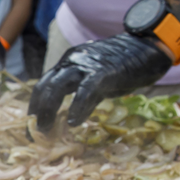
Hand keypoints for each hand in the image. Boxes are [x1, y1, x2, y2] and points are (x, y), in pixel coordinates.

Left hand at [28, 33, 171, 131]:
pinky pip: (84, 91)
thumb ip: (84, 96)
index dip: (36, 104)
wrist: (147, 47)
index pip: (44, 83)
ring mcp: (86, 65)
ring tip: (46, 130)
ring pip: (57, 86)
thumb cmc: (124, 66)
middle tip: (36, 132)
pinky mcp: (103, 72)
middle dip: (38, 110)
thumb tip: (72, 119)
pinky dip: (77, 107)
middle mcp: (72, 61)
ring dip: (49, 110)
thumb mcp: (97, 80)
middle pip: (45, 86)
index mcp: (69, 62)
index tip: (32, 123)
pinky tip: (72, 122)